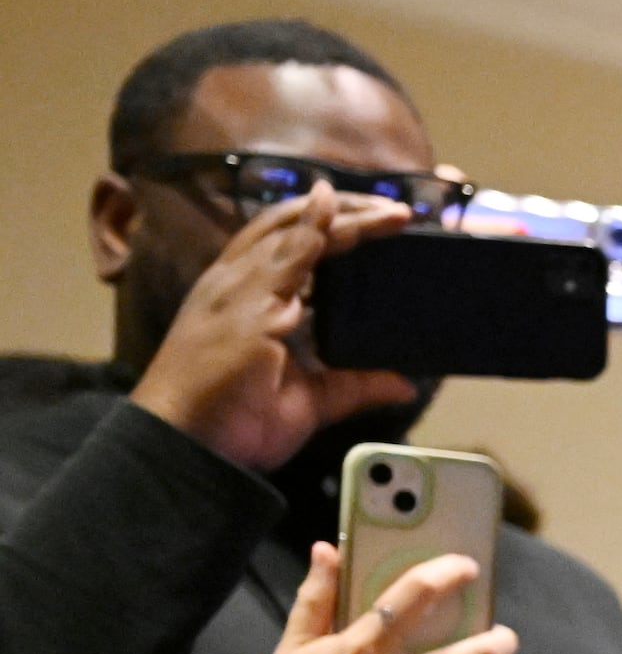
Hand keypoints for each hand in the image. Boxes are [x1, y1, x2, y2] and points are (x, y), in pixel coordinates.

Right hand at [127, 190, 416, 472]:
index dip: (325, 225)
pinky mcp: (249, 302)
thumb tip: (403, 384)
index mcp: (242, 298)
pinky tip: (335, 210)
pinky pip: (286, 254)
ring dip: (344, 216)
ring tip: (392, 212)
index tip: (374, 221)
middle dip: (341, 210)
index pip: (285, 244)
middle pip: (288, 224)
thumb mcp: (310, 400)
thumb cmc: (232, 421)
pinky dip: (314, 228)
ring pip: (293, 231)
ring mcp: (239, 288)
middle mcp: (236, 283)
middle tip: (394, 210)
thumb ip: (354, 385)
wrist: (186, 443)